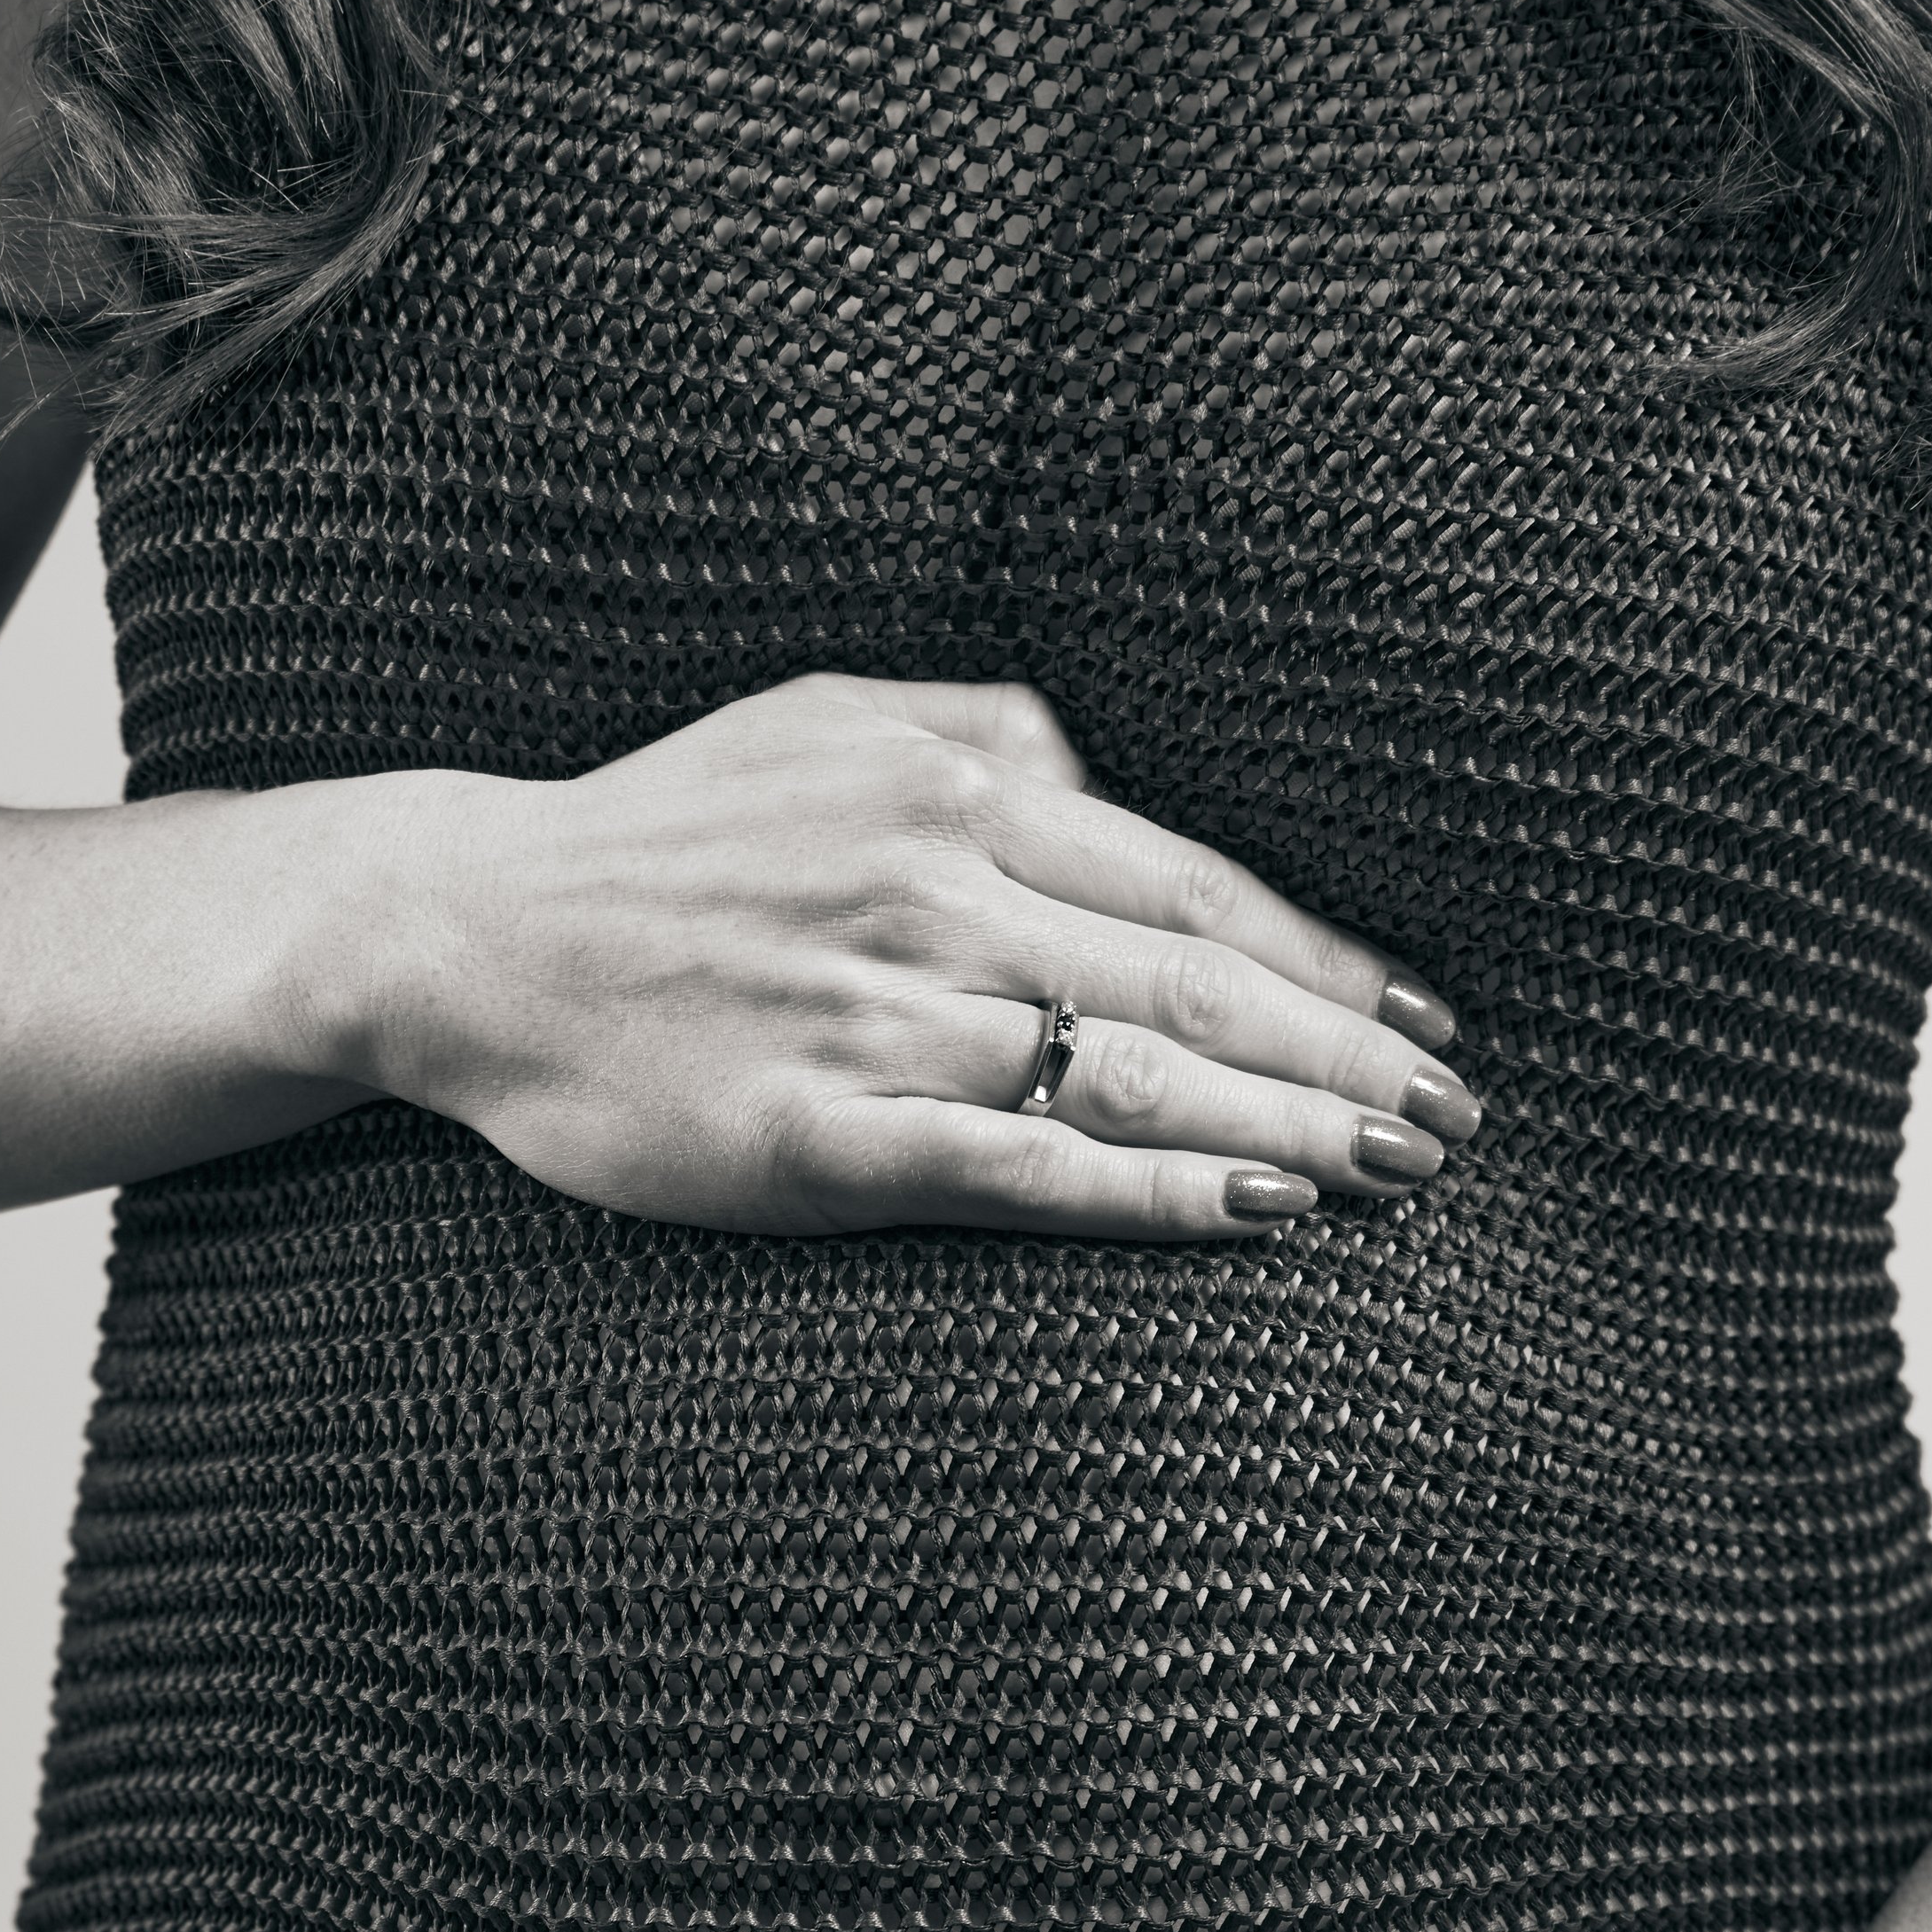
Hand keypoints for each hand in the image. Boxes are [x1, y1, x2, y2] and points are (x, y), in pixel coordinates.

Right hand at [336, 673, 1478, 1240]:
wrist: (470, 930)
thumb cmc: (661, 837)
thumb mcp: (831, 717)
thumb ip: (989, 737)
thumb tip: (1113, 781)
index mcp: (961, 782)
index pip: (1199, 885)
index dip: (1333, 959)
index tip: (1428, 1017)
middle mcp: (944, 887)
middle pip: (1203, 983)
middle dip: (1352, 1057)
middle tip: (1461, 1120)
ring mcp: (887, 1013)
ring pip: (1140, 1075)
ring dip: (1295, 1127)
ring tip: (1401, 1172)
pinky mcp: (826, 1131)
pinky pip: (1029, 1168)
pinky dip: (1161, 1195)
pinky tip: (1265, 1214)